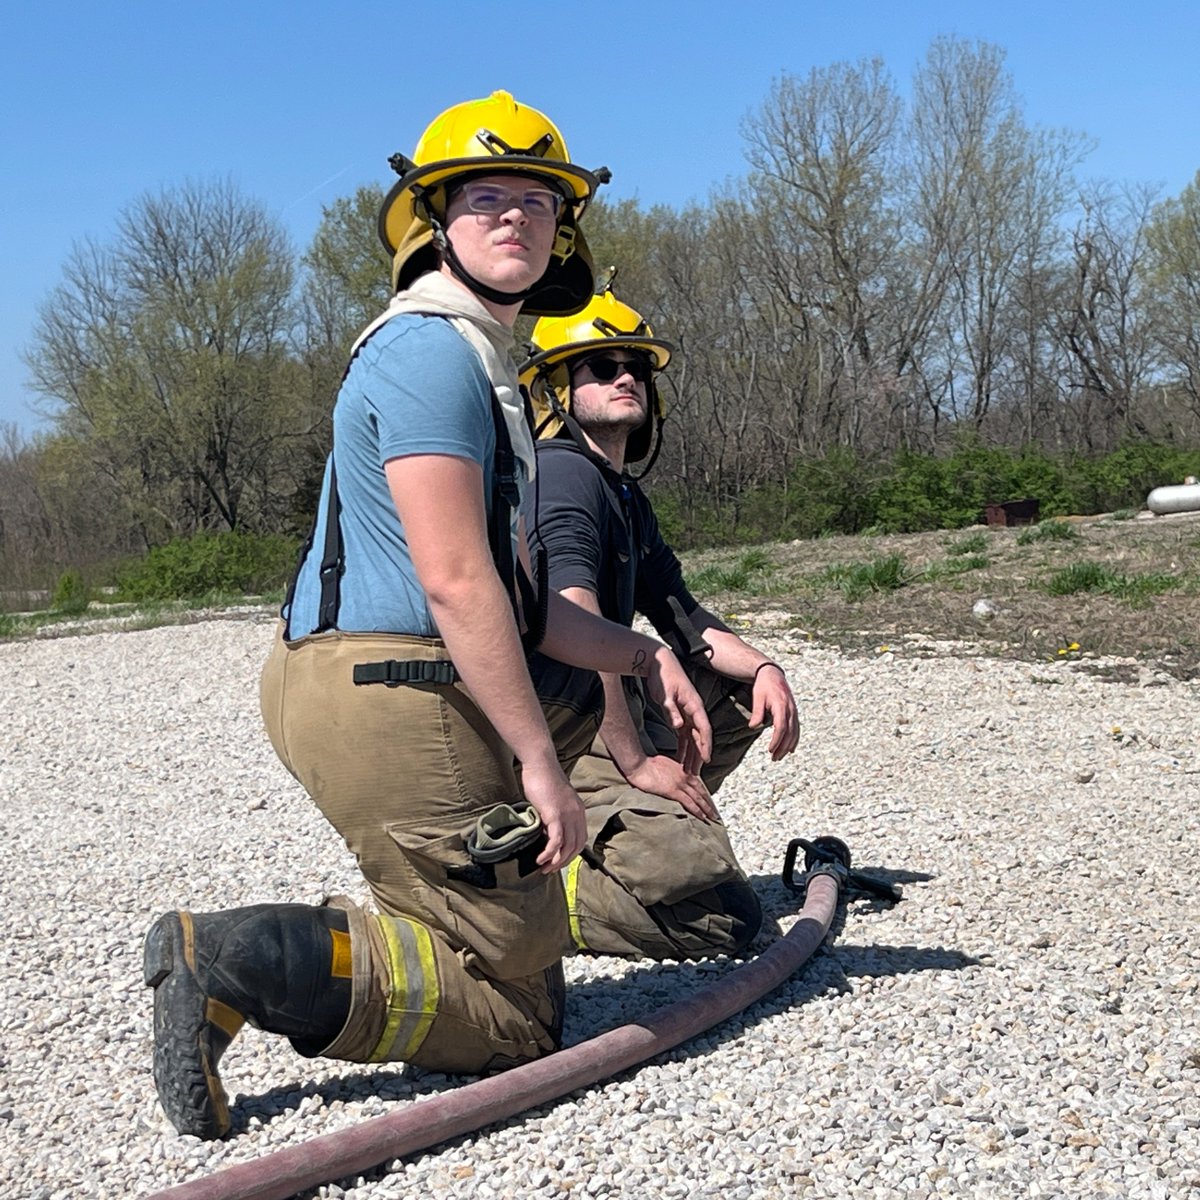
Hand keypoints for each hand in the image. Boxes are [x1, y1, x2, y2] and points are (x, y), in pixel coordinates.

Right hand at [521, 760, 587, 873]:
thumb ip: (555, 814)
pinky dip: (549, 854)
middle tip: (550, 870)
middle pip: (576, 847)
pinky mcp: (555, 815)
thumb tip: (547, 830)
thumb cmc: (543, 778)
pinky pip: (556, 841)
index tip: (558, 861)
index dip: (570, 853)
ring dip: (556, 862)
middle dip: (563, 862)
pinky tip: (540, 859)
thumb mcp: (555, 800)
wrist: (540, 763)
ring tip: (544, 869)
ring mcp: (567, 815)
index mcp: (579, 811)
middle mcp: (577, 815)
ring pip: (567, 847)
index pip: (581, 839)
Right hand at [626, 755, 717, 821]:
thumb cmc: (646, 764)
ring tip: (712, 817)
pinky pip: (689, 802)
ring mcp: (680, 783)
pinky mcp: (674, 791)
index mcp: (682, 770)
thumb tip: (672, 777)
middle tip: (715, 812)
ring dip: (706, 809)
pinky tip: (702, 817)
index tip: (708, 801)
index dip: (704, 793)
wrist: (639, 765)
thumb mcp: (664, 764)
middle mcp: (684, 776)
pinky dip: (697, 810)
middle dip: (709, 803)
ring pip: (698, 798)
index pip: (697, 783)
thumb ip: (672, 771)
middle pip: (701, 792)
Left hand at [644, 644, 712, 766]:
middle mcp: (694, 711)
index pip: (704, 729)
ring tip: (689, 771)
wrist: (660, 664)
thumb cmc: (663, 676)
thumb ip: (671, 710)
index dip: (706, 744)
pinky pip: (684, 734)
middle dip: (698, 755)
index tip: (707, 759)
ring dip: (691, 754)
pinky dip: (682, 746)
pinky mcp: (680, 714)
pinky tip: (680, 758)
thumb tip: (678, 726)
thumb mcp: (665, 693)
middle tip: (696, 773)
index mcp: (694, 706)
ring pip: (692, 738)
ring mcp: (688, 713)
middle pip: (699, 737)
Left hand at [750, 663, 799, 759]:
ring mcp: (794, 711)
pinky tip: (790, 749)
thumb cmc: (763, 686)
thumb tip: (753, 727)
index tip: (770, 750)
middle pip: (789, 732)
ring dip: (788, 746)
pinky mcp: (794, 712)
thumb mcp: (757, 697)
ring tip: (779, 756)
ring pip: (794, 732)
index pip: (781, 727)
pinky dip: (794, 739)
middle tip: (774, 758)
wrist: (772, 673)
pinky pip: (796, 728)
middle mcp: (790, 709)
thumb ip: (757, 712)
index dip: (776, 740)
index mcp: (781, 705)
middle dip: (782, 747)